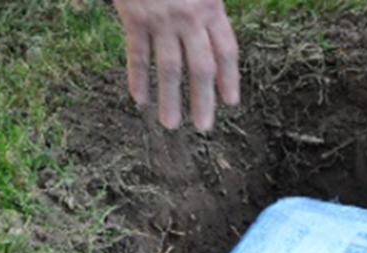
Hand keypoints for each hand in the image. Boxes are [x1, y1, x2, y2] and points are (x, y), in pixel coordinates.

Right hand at [113, 0, 239, 130]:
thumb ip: (206, 10)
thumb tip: (212, 39)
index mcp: (211, 6)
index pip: (225, 50)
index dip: (229, 78)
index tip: (230, 102)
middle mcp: (189, 17)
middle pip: (201, 67)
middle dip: (203, 100)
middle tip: (203, 126)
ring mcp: (162, 19)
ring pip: (170, 68)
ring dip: (170, 99)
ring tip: (170, 124)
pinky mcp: (135, 17)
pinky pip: (138, 54)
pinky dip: (138, 78)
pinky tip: (139, 99)